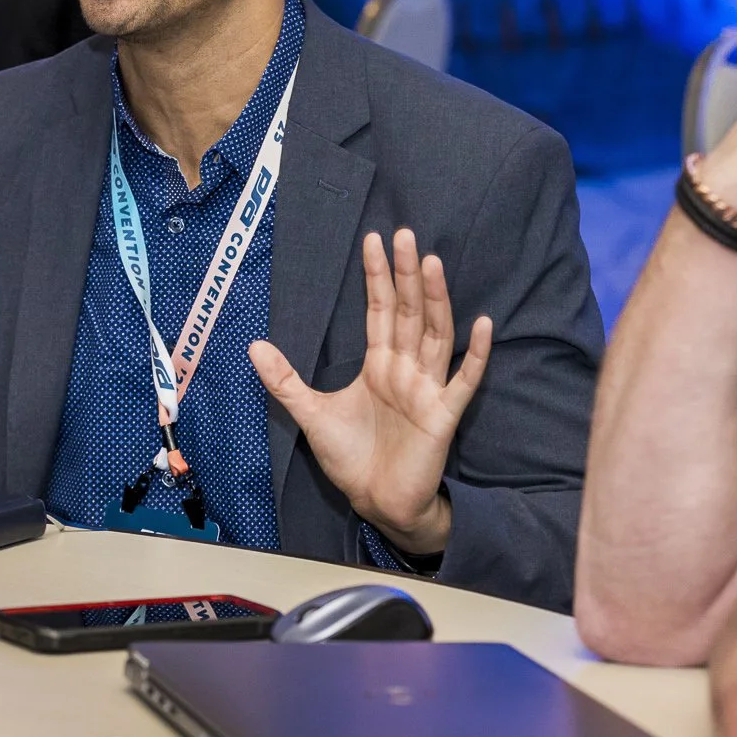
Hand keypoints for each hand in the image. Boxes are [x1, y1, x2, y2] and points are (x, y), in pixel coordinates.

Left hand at [249, 229, 490, 555]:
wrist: (377, 502)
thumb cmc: (351, 458)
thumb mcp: (310, 414)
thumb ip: (284, 381)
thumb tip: (253, 345)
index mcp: (379, 364)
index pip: (379, 310)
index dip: (376, 276)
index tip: (374, 240)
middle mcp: (406, 369)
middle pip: (408, 312)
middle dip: (405, 275)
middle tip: (404, 234)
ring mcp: (427, 389)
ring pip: (435, 334)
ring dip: (436, 299)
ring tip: (432, 263)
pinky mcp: (443, 414)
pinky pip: (464, 380)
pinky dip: (476, 354)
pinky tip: (483, 325)